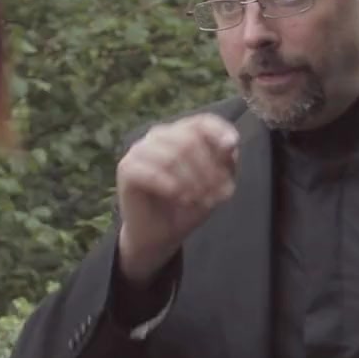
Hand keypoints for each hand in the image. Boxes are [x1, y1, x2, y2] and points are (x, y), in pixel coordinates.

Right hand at [116, 113, 238, 285]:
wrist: (159, 235)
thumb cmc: (187, 206)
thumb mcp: (215, 185)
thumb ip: (224, 163)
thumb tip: (230, 145)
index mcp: (181, 134)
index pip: (201, 122)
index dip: (218, 130)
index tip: (231, 145)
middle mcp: (159, 136)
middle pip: (189, 140)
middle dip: (208, 170)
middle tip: (217, 196)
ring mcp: (140, 150)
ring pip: (171, 157)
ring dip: (191, 181)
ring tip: (199, 200)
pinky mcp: (126, 168)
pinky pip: (152, 172)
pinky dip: (170, 186)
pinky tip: (180, 198)